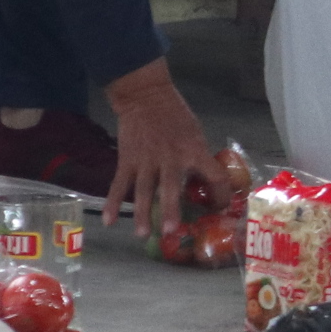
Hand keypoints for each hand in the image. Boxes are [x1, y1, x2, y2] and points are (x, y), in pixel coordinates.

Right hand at [101, 60, 225, 240]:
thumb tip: (206, 182)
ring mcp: (146, 160)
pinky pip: (119, 184)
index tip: (221, 209)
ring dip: (142, 213)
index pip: (215, 175)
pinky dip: (112, 203)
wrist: (146, 97)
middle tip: (171, 231)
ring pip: (144, 190)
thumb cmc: (176, 116)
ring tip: (142, 234)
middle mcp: (171, 158)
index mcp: (194, 150)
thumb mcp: (196, 133)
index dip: (221, 194)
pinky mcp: (127, 160)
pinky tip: (109, 221)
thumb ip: (199, 157)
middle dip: (171, 210)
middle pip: (171, 187)